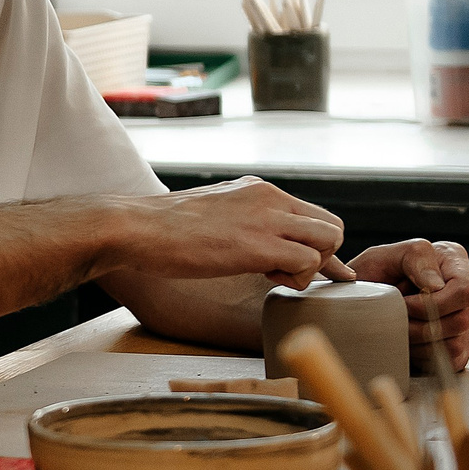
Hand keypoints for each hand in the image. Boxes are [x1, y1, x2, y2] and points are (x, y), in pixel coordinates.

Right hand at [109, 176, 345, 289]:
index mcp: (258, 190)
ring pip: (328, 241)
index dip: (311, 244)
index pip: (312, 214)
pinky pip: (308, 262)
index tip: (294, 265)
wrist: (136, 227)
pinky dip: (296, 279)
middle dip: (318, 255)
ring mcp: (267, 218)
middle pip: (332, 226)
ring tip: (274, 275)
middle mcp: (269, 198)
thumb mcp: (213, 213)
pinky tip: (266, 279)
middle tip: (283, 270)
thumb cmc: (163, 229)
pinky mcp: (259, 245)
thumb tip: (258, 244)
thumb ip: (241, 220)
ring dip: (310, 267)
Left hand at [348, 238, 468, 370]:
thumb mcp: (384, 256)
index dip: (434, 302)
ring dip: (418, 341)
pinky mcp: (460, 345)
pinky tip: (409, 341)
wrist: (362, 301)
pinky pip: (450, 361)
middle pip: (461, 320)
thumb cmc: (374, 276)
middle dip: (420, 324)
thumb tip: (437, 285)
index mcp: (454, 261)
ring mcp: (466, 319)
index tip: (406, 301)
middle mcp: (465, 291)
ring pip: (454, 344)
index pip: (465, 289)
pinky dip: (423, 356)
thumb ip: (416, 258)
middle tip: (397, 316)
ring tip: (400, 326)